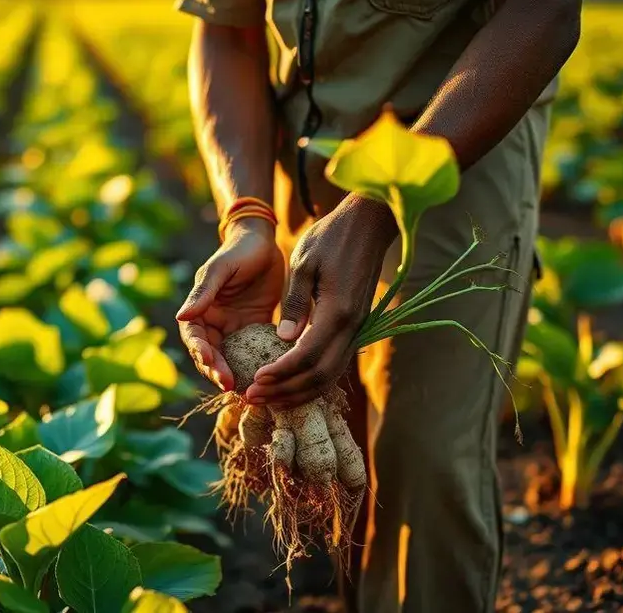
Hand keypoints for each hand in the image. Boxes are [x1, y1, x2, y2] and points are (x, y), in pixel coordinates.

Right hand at [177, 217, 283, 390]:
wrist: (266, 242)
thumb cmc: (239, 250)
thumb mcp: (221, 269)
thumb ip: (203, 293)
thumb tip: (181, 316)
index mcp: (199, 309)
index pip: (194, 337)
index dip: (200, 353)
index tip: (210, 363)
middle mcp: (214, 323)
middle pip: (210, 355)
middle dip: (217, 371)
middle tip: (230, 385)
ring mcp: (234, 328)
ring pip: (230, 359)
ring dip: (235, 374)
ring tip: (246, 390)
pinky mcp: (254, 329)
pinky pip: (253, 352)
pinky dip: (256, 366)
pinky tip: (266, 377)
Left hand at [246, 195, 396, 406]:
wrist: (369, 223)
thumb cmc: (332, 236)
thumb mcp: (305, 262)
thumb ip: (295, 303)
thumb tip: (283, 339)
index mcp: (337, 311)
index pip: (306, 356)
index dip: (280, 373)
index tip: (255, 380)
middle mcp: (351, 326)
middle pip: (319, 376)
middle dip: (285, 391)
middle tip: (254, 398)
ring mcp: (356, 328)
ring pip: (330, 375)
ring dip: (299, 392)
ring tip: (269, 399)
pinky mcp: (355, 326)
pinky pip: (334, 363)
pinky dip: (312, 380)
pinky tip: (291, 383)